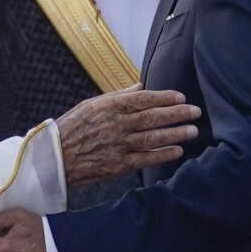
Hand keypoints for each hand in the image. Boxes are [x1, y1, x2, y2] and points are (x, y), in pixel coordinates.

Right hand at [57, 83, 199, 186]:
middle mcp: (116, 124)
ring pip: (153, 137)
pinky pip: (146, 158)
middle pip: (153, 117)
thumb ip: (118, 96)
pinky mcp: (119, 165)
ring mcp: (118, 145)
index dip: (165, 98)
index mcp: (109, 106)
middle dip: (177, 114)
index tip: (181, 97)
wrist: (55, 158)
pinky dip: (163, 154)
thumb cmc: (72, 128)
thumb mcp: (91, 105)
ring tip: (192, 130)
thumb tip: (141, 86)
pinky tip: (177, 150)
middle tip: (195, 112)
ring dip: (175, 133)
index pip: (144, 99)